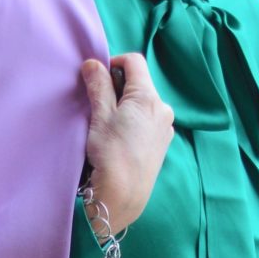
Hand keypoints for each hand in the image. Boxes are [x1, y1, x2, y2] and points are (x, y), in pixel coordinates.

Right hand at [78, 48, 173, 232]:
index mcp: (148, 97)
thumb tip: (93, 64)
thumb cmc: (110, 154)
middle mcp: (163, 108)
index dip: (114, 63)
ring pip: (143, 103)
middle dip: (118, 87)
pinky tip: (120, 138)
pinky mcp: (162, 143)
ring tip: (108, 125)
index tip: (98, 78)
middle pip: (139, 83)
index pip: (134, 61)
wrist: (123, 195)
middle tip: (99, 105)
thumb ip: (98, 86)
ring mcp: (165, 127)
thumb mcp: (99, 116)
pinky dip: (133, 121)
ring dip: (125, 105)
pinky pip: (147, 121)